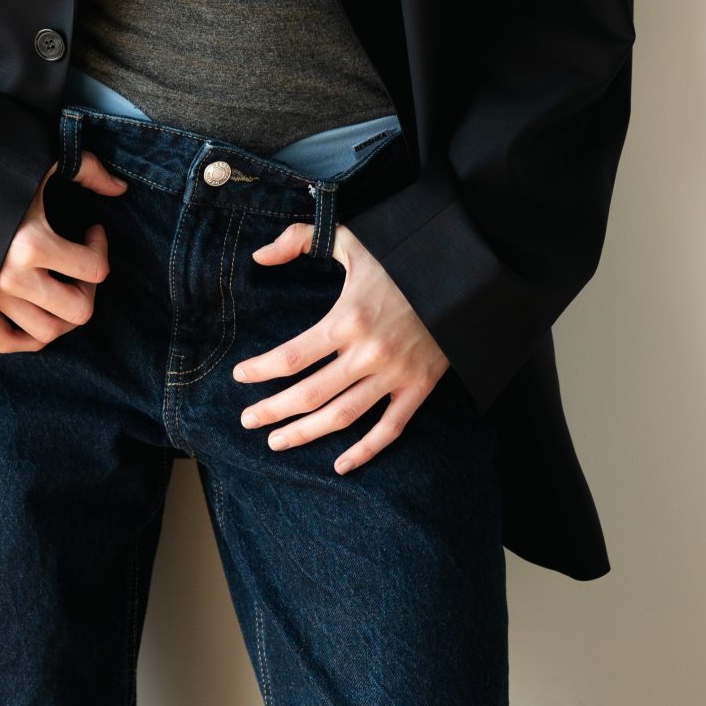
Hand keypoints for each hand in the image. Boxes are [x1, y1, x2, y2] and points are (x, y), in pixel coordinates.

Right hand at [0, 150, 128, 350]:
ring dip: (64, 314)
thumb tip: (120, 189)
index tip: (91, 230)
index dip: (101, 248)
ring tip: (62, 287)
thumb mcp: (38, 163)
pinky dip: (29, 336)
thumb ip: (86, 169)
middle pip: (78, 311)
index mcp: (31, 244)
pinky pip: (9, 342)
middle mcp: (12, 279)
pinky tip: (37, 308)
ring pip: (48, 333)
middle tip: (81, 266)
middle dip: (89, 289)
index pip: (95, 268)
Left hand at [233, 220, 451, 471]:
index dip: (260, 371)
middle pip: (309, 393)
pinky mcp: (420, 387)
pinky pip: (389, 429)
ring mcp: (395, 374)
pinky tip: (340, 465)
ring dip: (306, 434)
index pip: (292, 356)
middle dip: (273, 411)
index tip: (240, 378)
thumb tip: (259, 256)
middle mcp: (369, 352)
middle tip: (247, 420)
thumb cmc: (403, 257)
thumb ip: (301, 240)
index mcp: (348, 318)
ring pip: (342, 416)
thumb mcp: (352, 239)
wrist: (465, 274)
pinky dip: (365, 452)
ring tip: (277, 441)